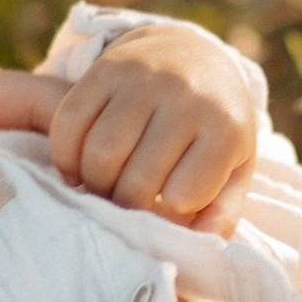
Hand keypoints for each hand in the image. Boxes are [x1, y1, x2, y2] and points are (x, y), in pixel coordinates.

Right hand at [0, 21, 263, 229]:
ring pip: (99, 155)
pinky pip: (69, 123)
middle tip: (123, 208)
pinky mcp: (104, 68)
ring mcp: (143, 78)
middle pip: (135, 181)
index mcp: (223, 127)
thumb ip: (222, 212)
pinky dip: (66, 156)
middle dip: (124, 207)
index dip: (167, 214)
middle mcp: (184, 97)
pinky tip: (79, 167)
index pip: (182, 196)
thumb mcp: (235, 167)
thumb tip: (199, 247)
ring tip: (102, 188)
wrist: (194, 53)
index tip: (163, 209)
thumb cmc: (213, 127)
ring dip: (93, 185)